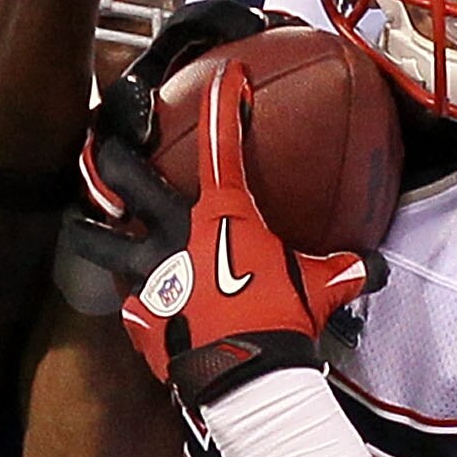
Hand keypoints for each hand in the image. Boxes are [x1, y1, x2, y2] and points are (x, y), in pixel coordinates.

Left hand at [115, 55, 380, 410]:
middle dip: (109, 151)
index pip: (224, 143)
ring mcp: (147, 275)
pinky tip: (137, 307)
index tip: (229, 76)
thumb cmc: (282, 323)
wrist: (246, 380)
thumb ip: (344, 269)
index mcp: (221, 215)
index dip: (227, 102)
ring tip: (81, 222)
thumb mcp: (322, 288)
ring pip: (97, 239)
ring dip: (87, 227)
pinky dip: (134, 303)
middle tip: (103, 142)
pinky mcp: (136, 317)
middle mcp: (173, 234)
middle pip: (124, 175)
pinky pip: (127, 304)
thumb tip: (375, 268)